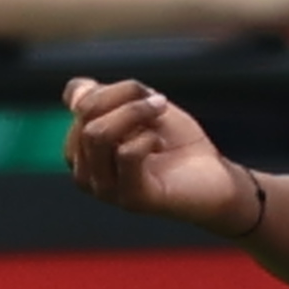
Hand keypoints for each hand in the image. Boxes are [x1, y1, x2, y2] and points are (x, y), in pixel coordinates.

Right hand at [64, 74, 264, 233]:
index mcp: (83, 148)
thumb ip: (105, 99)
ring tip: (160, 113)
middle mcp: (86, 173)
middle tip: (159, 101)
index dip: (113, 87)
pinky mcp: (131, 200)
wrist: (215, 177)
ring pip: (98, 135)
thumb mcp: (140, 109)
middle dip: (125, 98)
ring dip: (135, 113)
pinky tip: (160, 143)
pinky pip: (125, 155)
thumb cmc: (177, 143)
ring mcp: (106, 190)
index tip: (143, 92)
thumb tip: (73, 95)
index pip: (79, 102)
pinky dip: (147, 138)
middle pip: (86, 117)